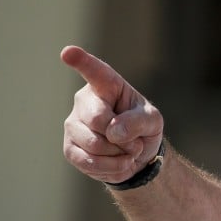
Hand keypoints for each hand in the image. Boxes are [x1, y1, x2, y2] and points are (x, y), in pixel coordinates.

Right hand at [61, 45, 163, 183]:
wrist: (137, 155)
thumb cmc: (143, 127)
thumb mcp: (152, 120)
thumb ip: (137, 121)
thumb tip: (113, 132)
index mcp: (107, 86)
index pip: (94, 71)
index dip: (81, 61)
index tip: (68, 52)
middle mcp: (85, 101)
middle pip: (97, 119)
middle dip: (122, 137)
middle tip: (135, 142)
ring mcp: (74, 125)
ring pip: (93, 144)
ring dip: (119, 154)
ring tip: (128, 152)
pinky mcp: (70, 148)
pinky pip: (88, 162)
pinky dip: (111, 168)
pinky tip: (120, 164)